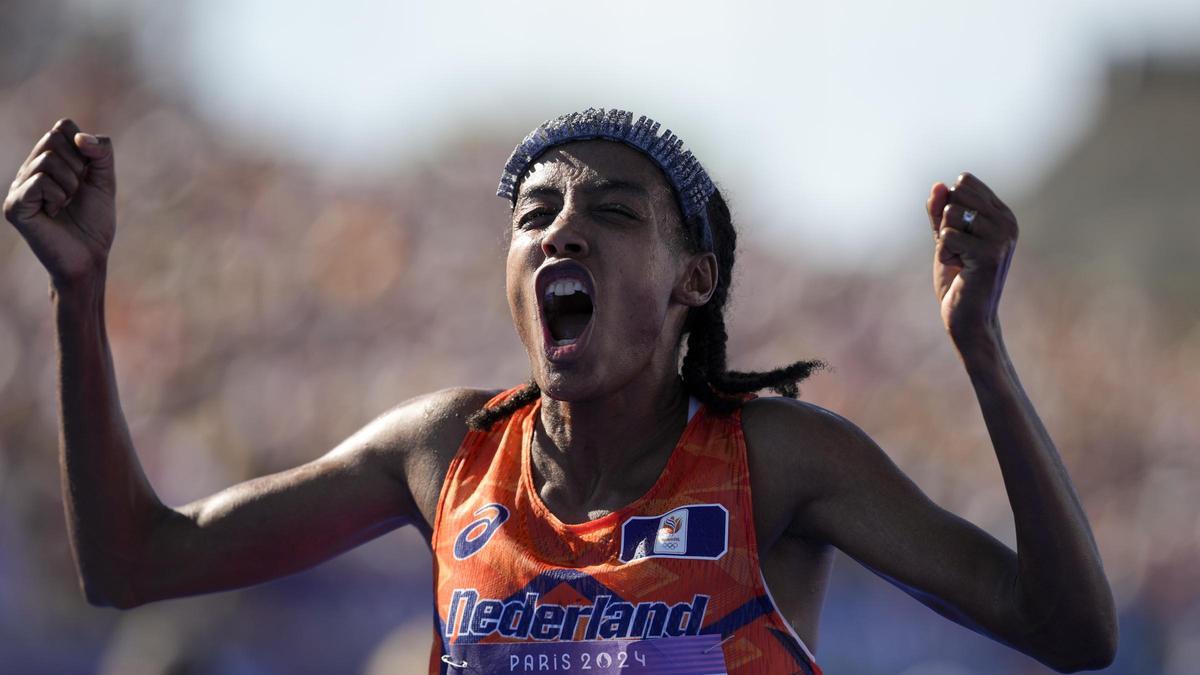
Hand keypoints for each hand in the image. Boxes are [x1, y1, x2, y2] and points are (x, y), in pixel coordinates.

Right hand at [4, 118, 116, 285]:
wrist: (89, 257)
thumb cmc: (94, 221)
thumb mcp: (104, 180)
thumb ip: (101, 153)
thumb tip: (79, 136)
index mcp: (48, 160)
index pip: (62, 127)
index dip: (83, 146)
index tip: (87, 173)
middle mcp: (28, 170)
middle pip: (53, 138)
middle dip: (78, 166)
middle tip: (76, 192)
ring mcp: (18, 187)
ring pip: (47, 160)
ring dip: (69, 185)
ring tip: (65, 205)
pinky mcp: (14, 205)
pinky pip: (38, 182)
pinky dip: (57, 197)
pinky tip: (54, 213)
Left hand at [925, 172, 1017, 346]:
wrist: (968, 316)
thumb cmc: (957, 277)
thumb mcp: (944, 237)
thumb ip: (939, 210)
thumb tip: (938, 185)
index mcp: (1001, 212)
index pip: (964, 182)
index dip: (948, 207)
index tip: (960, 234)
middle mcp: (1007, 221)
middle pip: (957, 194)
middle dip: (946, 222)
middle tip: (958, 250)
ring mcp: (1001, 236)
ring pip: (950, 215)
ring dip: (945, 241)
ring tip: (960, 261)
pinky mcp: (990, 253)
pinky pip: (947, 236)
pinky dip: (945, 254)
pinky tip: (960, 269)